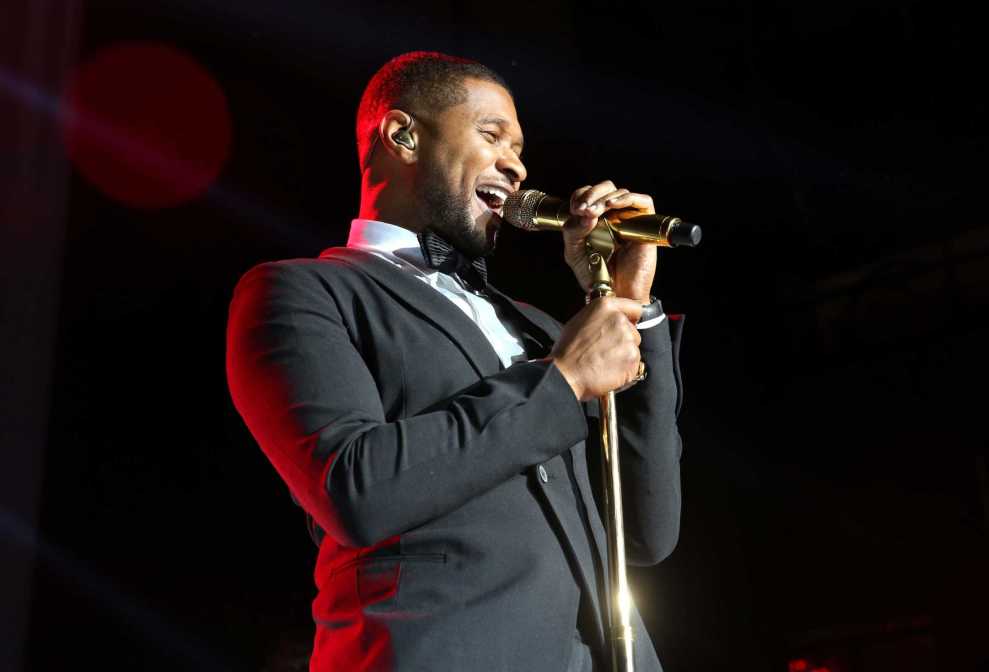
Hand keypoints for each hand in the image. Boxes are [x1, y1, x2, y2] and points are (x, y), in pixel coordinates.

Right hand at [549, 297, 642, 400]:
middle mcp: (619, 319)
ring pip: (634, 348)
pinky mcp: (632, 357)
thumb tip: (609, 320)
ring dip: (624, 355)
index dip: (631, 319)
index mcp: (606, 305)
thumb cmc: (568, 350)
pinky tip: (608, 370)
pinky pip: (635, 364)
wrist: (566, 373)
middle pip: (634, 330)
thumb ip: (600, 317)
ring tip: (604, 362)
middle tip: (606, 350)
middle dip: (624, 340)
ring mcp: (628, 338)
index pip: (634, 308)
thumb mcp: (579, 321)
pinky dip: (626, 370)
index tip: (628, 326)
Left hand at [562, 180, 657, 303]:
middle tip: (583, 209)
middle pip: (605, 188)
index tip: (575, 209)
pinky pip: (642, 201)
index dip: (581, 196)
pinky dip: (626, 198)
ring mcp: (628, 219)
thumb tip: (587, 213)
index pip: (588, 194)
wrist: (615, 293)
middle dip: (592, 194)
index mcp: (594, 219)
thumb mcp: (574, 252)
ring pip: (621, 192)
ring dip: (604, 198)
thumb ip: (573, 231)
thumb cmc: (596, 276)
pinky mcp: (645, 224)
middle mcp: (612, 216)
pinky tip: (612, 205)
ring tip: (593, 212)